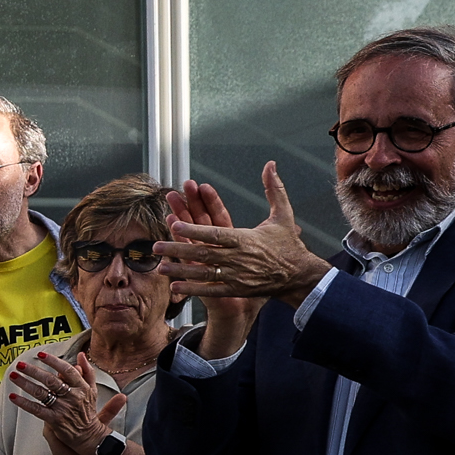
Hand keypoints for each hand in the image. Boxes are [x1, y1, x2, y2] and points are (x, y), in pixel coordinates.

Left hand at [6, 350, 119, 454]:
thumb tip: (82, 356)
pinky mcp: (55, 421)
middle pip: (51, 380)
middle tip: (20, 364)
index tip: (41, 355)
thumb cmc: (88, 413)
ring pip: (42, 393)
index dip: (54, 361)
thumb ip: (88, 373)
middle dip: (34, 371)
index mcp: (82, 388)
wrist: (90, 438)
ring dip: (26, 383)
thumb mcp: (93, 392)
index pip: (67, 370)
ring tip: (13, 376)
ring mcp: (63, 409)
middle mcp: (73, 397)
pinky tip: (13, 397)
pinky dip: (24, 403)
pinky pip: (37, 409)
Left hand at [156, 163, 329, 304]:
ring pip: (203, 272)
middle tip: (155, 246)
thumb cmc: (288, 244)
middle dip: (178, 249)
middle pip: (203, 252)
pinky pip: (211, 290)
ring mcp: (236, 275)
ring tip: (159, 266)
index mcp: (245, 239)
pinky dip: (193, 289)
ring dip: (180, 270)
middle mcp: (237, 257)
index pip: (215, 232)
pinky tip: (175, 287)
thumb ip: (274, 189)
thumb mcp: (283, 215)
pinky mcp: (236, 290)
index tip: (174, 223)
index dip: (194, 228)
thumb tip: (270, 164)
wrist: (299, 275)